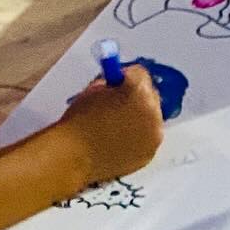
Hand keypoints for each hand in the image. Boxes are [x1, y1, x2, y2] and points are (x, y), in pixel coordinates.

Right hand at [60, 65, 163, 186]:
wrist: (75, 156)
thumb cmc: (80, 121)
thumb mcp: (94, 89)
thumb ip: (113, 84)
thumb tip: (121, 85)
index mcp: (138, 90)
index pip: (140, 73)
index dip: (126, 77)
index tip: (116, 83)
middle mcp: (152, 112)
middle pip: (151, 96)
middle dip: (137, 97)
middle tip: (118, 105)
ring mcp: (154, 135)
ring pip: (151, 119)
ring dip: (139, 118)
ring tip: (118, 126)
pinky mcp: (150, 153)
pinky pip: (148, 138)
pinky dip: (138, 137)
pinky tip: (120, 141)